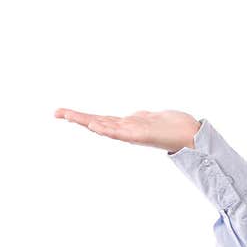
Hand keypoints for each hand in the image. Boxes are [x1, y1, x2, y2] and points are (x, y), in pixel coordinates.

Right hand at [54, 108, 200, 152]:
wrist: (190, 134)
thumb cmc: (171, 126)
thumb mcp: (150, 118)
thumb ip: (139, 119)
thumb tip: (133, 116)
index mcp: (126, 126)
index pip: (99, 120)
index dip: (81, 116)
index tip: (63, 112)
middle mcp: (126, 130)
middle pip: (96, 122)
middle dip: (76, 118)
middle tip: (56, 112)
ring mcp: (132, 133)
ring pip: (105, 127)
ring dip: (87, 122)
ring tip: (69, 116)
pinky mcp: (142, 134)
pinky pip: (121, 132)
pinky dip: (107, 129)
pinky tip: (95, 126)